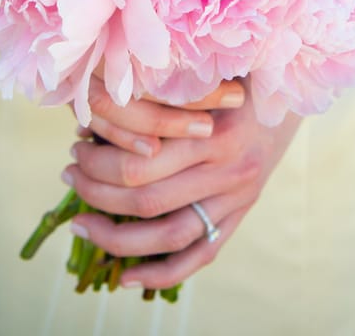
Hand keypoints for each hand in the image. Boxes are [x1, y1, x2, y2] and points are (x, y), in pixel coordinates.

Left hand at [61, 78, 300, 290]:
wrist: (285, 96)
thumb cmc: (229, 77)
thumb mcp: (197, 77)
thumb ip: (158, 95)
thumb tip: (91, 114)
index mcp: (214, 129)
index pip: (142, 160)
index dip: (98, 161)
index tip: (75, 147)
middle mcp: (227, 169)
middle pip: (147, 198)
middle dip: (96, 191)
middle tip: (69, 175)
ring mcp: (236, 198)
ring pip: (168, 235)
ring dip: (115, 237)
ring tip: (80, 223)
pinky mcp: (240, 216)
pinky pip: (200, 256)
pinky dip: (161, 273)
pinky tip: (125, 277)